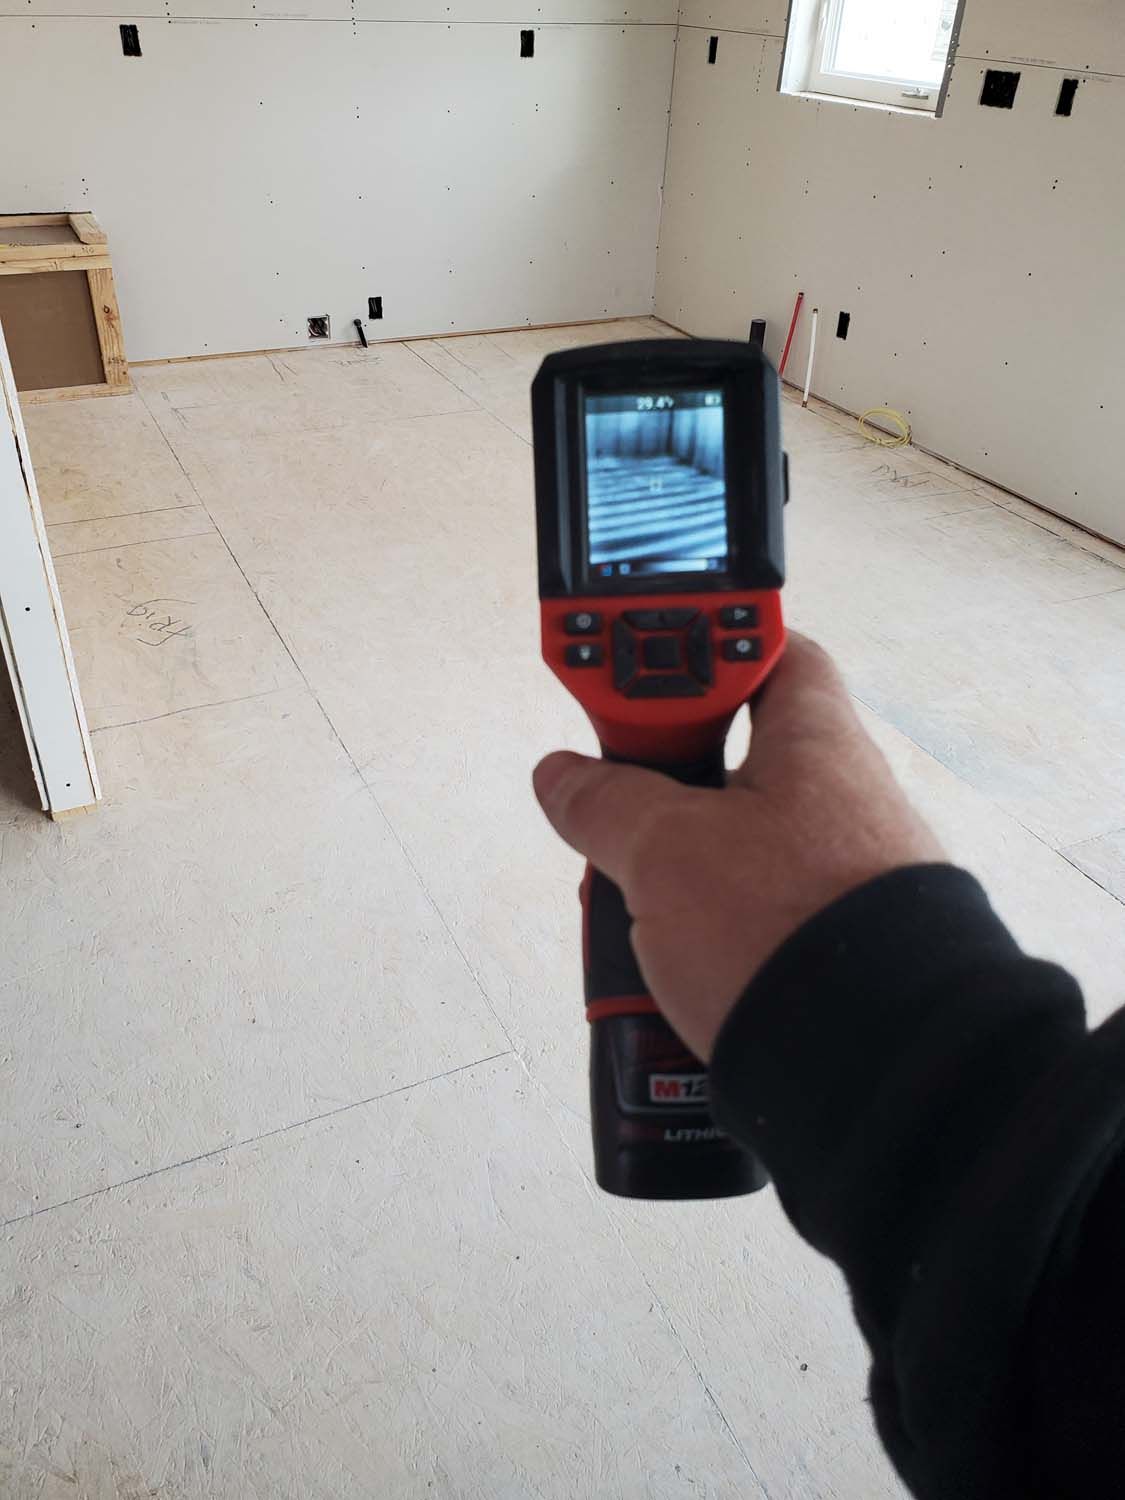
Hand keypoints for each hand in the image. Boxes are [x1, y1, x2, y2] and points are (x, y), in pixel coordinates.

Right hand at [533, 634, 943, 1060]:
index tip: (635, 662)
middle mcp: (834, 801)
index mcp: (812, 742)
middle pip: (725, 759)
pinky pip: (743, 915)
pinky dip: (695, 931)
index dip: (697, 645)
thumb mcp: (666, 850)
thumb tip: (564, 779)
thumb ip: (606, 803)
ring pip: (723, 848)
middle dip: (655, 785)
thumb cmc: (795, 932)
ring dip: (665, 872)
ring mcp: (831, 877)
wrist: (877, 1074)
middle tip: (609, 801)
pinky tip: (663, 960)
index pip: (767, 650)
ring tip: (626, 903)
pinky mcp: (822, 943)